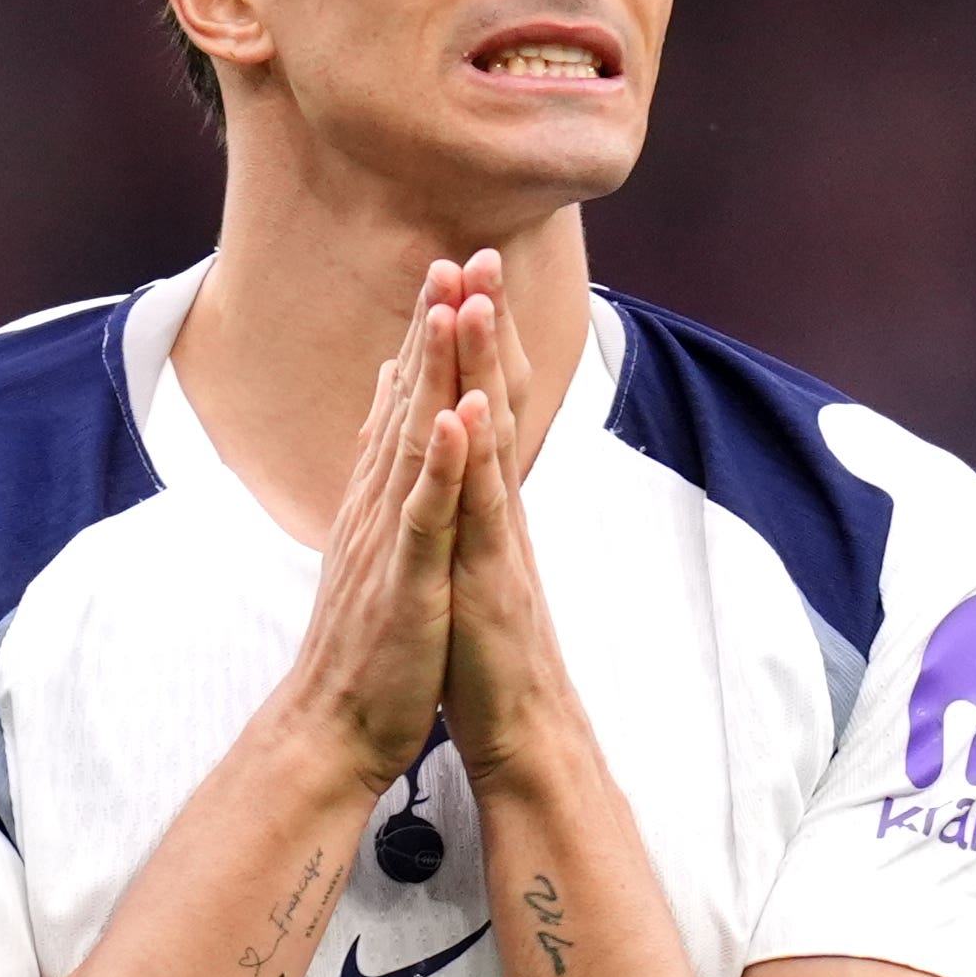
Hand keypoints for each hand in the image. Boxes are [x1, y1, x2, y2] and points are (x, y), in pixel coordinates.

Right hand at [285, 260, 476, 789]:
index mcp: (377, 501)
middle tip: (453, 255)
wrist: (333, 727)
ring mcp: (390, 540)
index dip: (426, 337)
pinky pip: (427, 515)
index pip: (403, 404)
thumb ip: (380, 475)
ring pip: (416, 442)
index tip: (448, 270)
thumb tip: (386, 411)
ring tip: (451, 307)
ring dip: (433, 373)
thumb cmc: (362, 645)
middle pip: (407, 402)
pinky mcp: (407, 580)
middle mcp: (377, 507)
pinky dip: (443, 465)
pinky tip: (457, 419)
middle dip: (431, 329)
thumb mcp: (373, 548)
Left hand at [440, 252, 578, 788]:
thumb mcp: (470, 559)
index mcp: (488, 501)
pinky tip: (467, 416)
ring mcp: (498, 539)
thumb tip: (456, 453)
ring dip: (483, 370)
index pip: (483, 401)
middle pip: (497, 399)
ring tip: (474, 304)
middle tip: (480, 250)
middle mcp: (500, 507)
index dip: (474, 338)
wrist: (519, 727)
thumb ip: (467, 503)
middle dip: (486, 326)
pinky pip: (482, 514)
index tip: (462, 271)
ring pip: (493, 440)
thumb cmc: (484, 646)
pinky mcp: (489, 580)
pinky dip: (476, 462)